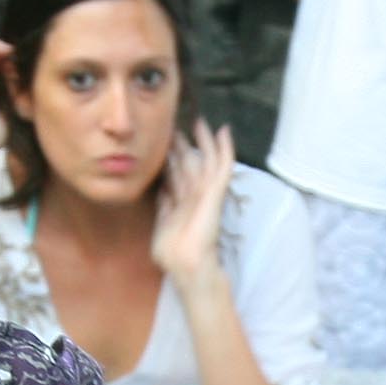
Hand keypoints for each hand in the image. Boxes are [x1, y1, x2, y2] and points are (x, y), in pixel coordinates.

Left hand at [148, 122, 238, 293]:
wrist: (187, 264)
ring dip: (202, 140)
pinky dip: (225, 148)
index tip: (162, 144)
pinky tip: (224, 131)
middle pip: (188, 163)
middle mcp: (194, 194)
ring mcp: (206, 192)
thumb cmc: (172, 253)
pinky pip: (222, 164)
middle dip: (181, 144)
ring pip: (205, 159)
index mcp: (181, 203)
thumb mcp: (161, 224)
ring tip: (199, 120)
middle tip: (174, 125)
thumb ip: (163, 205)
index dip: (169, 159)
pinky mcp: (216, 191)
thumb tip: (161, 188)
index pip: (175, 176)